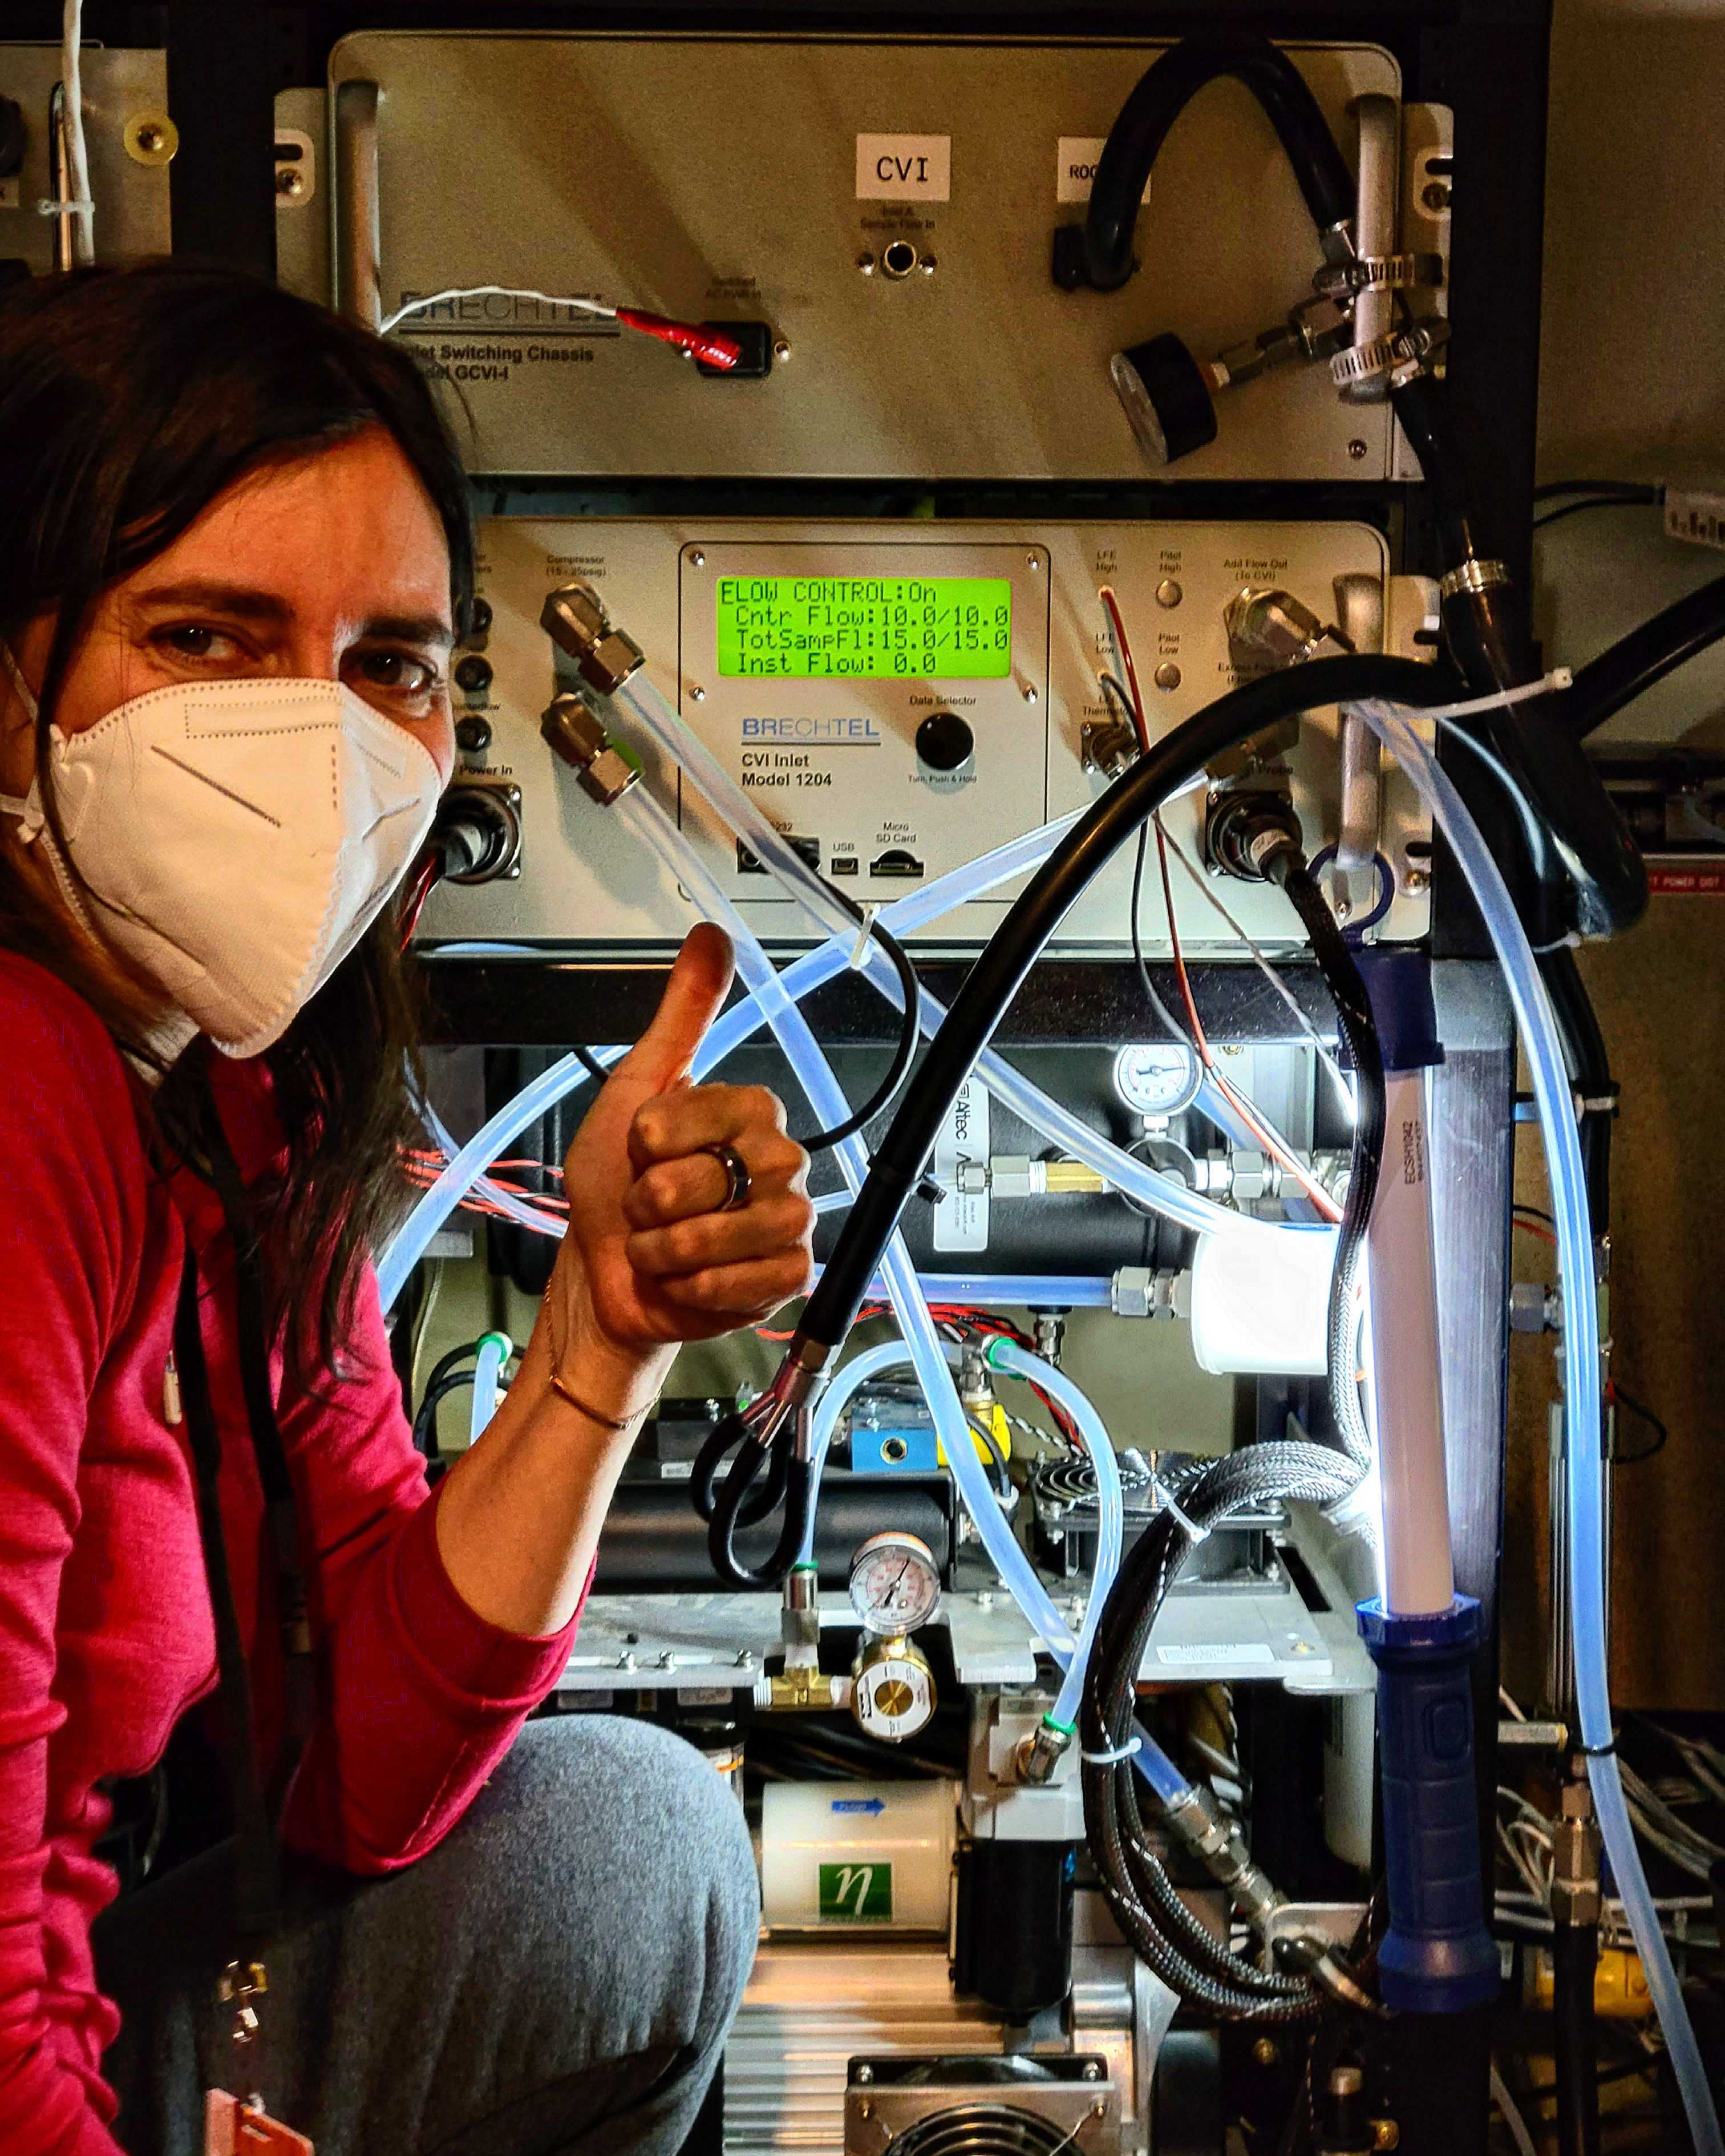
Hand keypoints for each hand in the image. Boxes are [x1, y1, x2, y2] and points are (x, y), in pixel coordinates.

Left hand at [547, 923, 815, 1383]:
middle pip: (704, 1178)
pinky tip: (687, 1282)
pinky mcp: (786, 1278)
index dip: (649, 1141)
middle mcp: (780, 1162)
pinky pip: (739, 1282)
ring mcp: (788, 1223)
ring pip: (718, 1234)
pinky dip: (693, 1288)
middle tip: (651, 1207)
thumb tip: (712, 936)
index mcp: (751, 1112)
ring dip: (665, 1250)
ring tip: (663, 1246)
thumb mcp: (636, 1088)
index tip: (642, 1151)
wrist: (604, 1275)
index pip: (694, 1113)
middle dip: (652, 1202)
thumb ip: (681, 1014)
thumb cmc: (614, 1188)